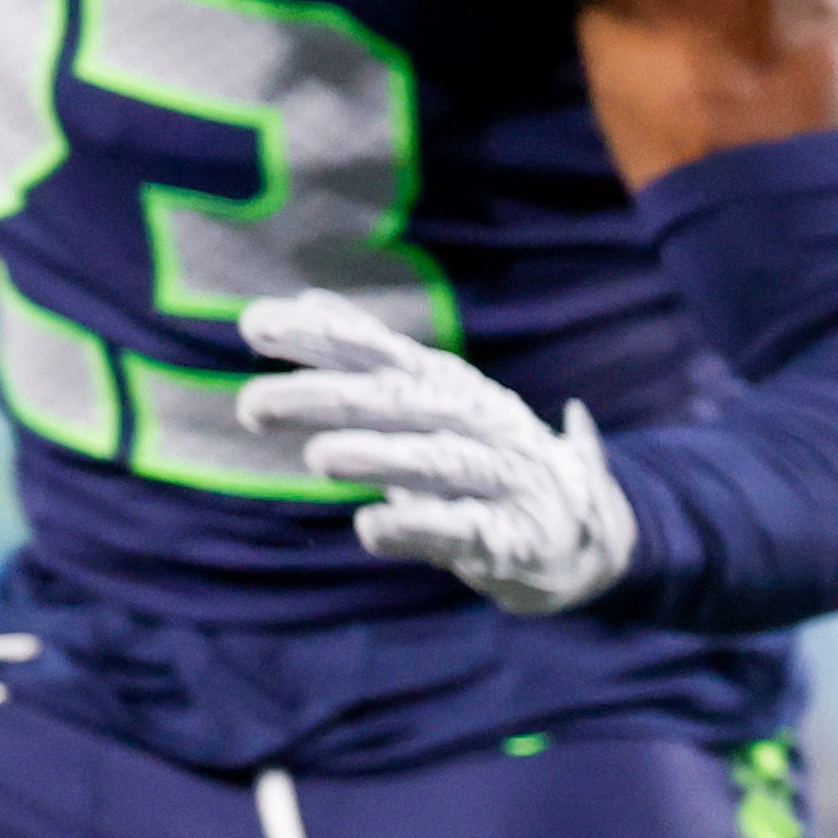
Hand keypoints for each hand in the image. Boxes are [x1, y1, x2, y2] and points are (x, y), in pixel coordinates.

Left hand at [236, 293, 636, 612]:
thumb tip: (308, 299)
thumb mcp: (433, 404)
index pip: (380, 352)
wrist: (584, 535)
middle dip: (328, 399)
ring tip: (320, 458)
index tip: (252, 324)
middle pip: (401, 403)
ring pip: (439, 461)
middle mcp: (480, 422)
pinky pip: (466, 530)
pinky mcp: (516, 537)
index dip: (321, 336)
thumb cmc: (487, 464)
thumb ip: (373, 358)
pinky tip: (371, 527)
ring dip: (381, 457)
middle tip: (252, 406)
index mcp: (452, 388)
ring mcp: (505, 478)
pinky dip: (418, 527)